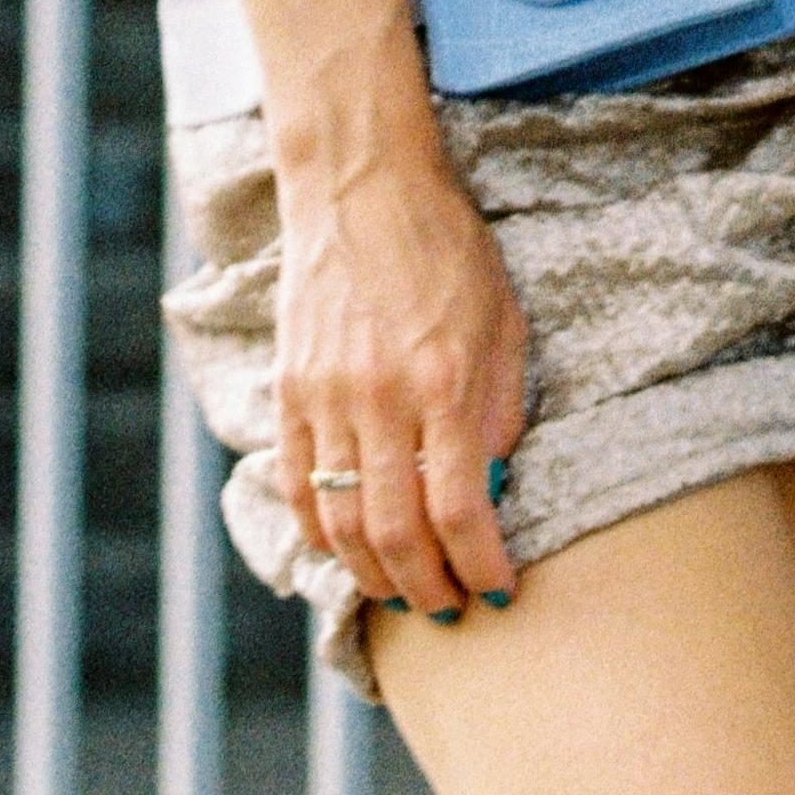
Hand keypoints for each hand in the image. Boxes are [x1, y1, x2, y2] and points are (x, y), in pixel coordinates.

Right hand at [272, 136, 526, 624]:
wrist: (362, 186)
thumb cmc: (447, 248)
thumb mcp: (504, 319)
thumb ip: (501, 408)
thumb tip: (494, 488)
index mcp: (446, 381)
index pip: (462, 509)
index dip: (482, 566)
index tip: (497, 593)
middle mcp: (382, 399)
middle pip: (397, 534)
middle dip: (428, 589)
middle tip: (451, 608)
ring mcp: (327, 398)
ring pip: (342, 525)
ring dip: (374, 576)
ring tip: (404, 592)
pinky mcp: (289, 392)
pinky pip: (299, 487)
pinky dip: (321, 535)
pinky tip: (347, 552)